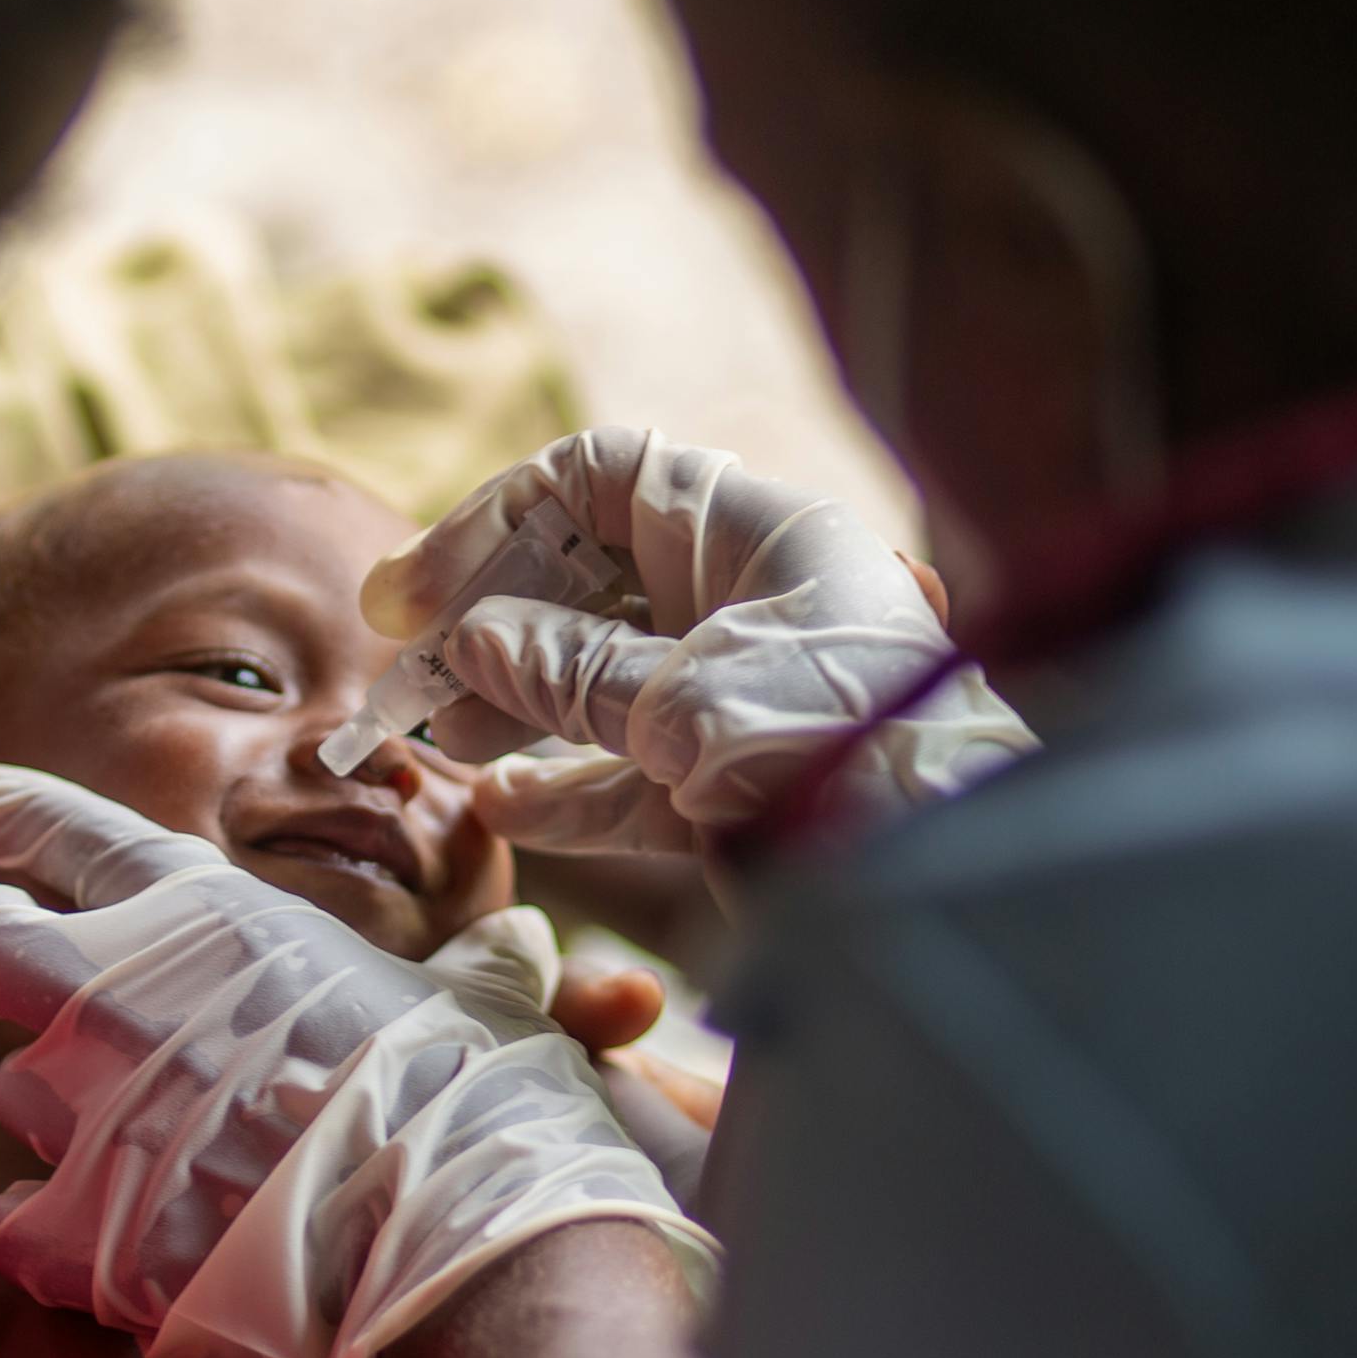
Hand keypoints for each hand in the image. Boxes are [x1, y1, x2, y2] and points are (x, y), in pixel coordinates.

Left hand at [0, 764, 712, 1357]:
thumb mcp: (487, 1002)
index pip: (74, 835)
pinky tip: (100, 1243)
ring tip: (148, 1150)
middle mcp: (120, 1000)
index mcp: (212, 917)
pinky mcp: (77, 1235)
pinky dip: (44, 1230)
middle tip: (31, 982)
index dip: (10, 812)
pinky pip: (7, 1219)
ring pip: (12, 1092)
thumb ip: (477, 963)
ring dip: (65, 1115)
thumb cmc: (481, 1110)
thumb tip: (519, 935)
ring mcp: (88, 1118)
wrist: (461, 1257)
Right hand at [365, 429, 1036, 855]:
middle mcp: (748, 597)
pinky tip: (501, 806)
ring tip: (440, 742)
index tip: (412, 595)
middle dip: (494, 623)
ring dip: (516, 706)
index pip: (601, 478)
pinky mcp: (743, 779)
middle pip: (591, 580)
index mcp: (755, 533)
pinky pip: (634, 770)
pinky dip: (569, 787)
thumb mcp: (688, 698)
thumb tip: (471, 639)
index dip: (497, 521)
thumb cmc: (833, 752)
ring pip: (603, 679)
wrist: (945, 879)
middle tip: (413, 675)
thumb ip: (571, 669)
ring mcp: (744, 688)